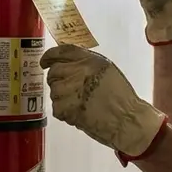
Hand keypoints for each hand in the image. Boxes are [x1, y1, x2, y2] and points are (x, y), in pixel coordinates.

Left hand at [40, 44, 166, 155]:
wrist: (126, 119)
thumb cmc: (120, 96)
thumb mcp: (106, 70)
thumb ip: (87, 63)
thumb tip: (66, 62)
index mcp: (90, 60)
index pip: (62, 51)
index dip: (50, 56)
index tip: (44, 62)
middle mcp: (78, 72)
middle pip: (54, 71)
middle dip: (57, 80)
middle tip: (68, 89)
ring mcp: (70, 90)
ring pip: (53, 90)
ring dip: (61, 97)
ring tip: (78, 102)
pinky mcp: (66, 108)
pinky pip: (56, 107)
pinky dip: (64, 111)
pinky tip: (78, 111)